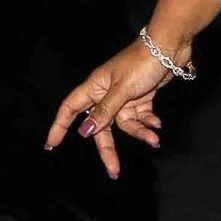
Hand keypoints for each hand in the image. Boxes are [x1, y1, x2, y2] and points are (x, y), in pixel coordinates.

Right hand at [45, 36, 181, 179]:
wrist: (168, 48)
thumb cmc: (141, 63)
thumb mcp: (122, 89)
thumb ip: (105, 111)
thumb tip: (85, 131)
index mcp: (94, 87)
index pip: (70, 109)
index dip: (59, 126)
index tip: (51, 145)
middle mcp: (106, 94)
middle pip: (101, 126)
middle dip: (108, 148)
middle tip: (114, 171)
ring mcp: (124, 97)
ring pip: (125, 124)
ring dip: (139, 132)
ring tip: (154, 138)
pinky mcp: (141, 99)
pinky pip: (139, 118)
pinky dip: (148, 123)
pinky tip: (157, 124)